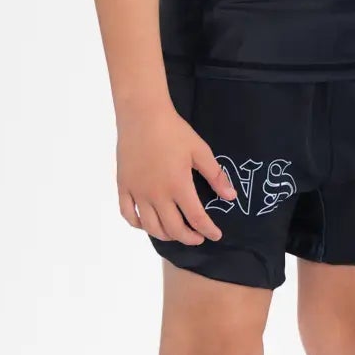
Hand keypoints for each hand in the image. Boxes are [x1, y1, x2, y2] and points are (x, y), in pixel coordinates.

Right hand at [116, 102, 236, 242]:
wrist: (142, 115)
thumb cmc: (174, 131)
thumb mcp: (200, 151)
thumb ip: (215, 176)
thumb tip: (231, 197)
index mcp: (178, 185)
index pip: (197, 218)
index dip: (208, 230)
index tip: (216, 235)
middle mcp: (157, 194)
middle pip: (173, 229)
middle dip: (189, 238)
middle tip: (198, 237)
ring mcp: (138, 192)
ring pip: (150, 227)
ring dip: (166, 236)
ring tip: (175, 232)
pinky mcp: (123, 186)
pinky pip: (128, 214)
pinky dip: (138, 224)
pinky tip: (148, 223)